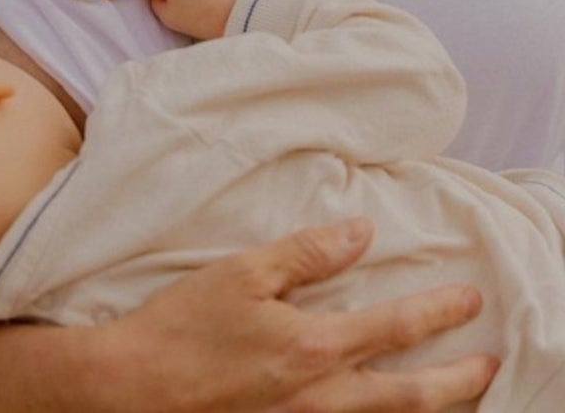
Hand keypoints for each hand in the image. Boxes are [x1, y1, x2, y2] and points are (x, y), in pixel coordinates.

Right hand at [83, 218, 497, 411]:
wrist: (136, 390)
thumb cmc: (185, 326)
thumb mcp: (244, 274)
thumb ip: (308, 253)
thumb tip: (360, 233)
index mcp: (313, 347)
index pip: (396, 327)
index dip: (439, 311)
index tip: (470, 297)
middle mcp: (322, 399)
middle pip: (413, 396)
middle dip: (460, 379)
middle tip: (491, 364)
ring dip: (432, 407)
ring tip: (458, 393)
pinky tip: (388, 408)